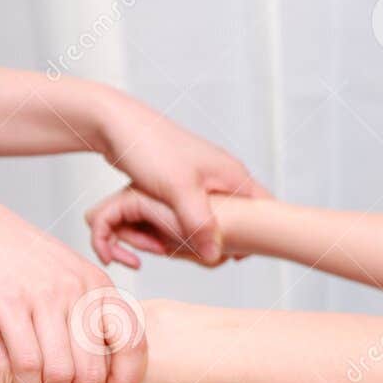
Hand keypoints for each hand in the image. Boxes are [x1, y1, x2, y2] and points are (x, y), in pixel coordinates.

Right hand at [0, 180, 146, 382]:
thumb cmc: (8, 256)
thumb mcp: (62, 273)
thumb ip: (85, 305)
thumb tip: (106, 348)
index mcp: (97, 283)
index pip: (133, 341)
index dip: (127, 377)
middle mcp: (78, 289)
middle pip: (98, 366)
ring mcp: (44, 296)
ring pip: (63, 371)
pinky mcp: (9, 305)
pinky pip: (28, 362)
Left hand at [87, 93, 268, 267]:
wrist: (117, 123)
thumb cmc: (151, 148)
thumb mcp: (179, 189)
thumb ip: (199, 224)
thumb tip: (215, 257)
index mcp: (233, 175)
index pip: (265, 209)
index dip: (261, 236)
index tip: (241, 257)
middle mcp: (224, 174)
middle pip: (242, 216)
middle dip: (231, 240)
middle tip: (216, 260)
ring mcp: (205, 176)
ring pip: (217, 214)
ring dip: (207, 233)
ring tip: (195, 250)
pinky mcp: (185, 179)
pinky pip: (197, 209)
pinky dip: (190, 224)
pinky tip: (177, 235)